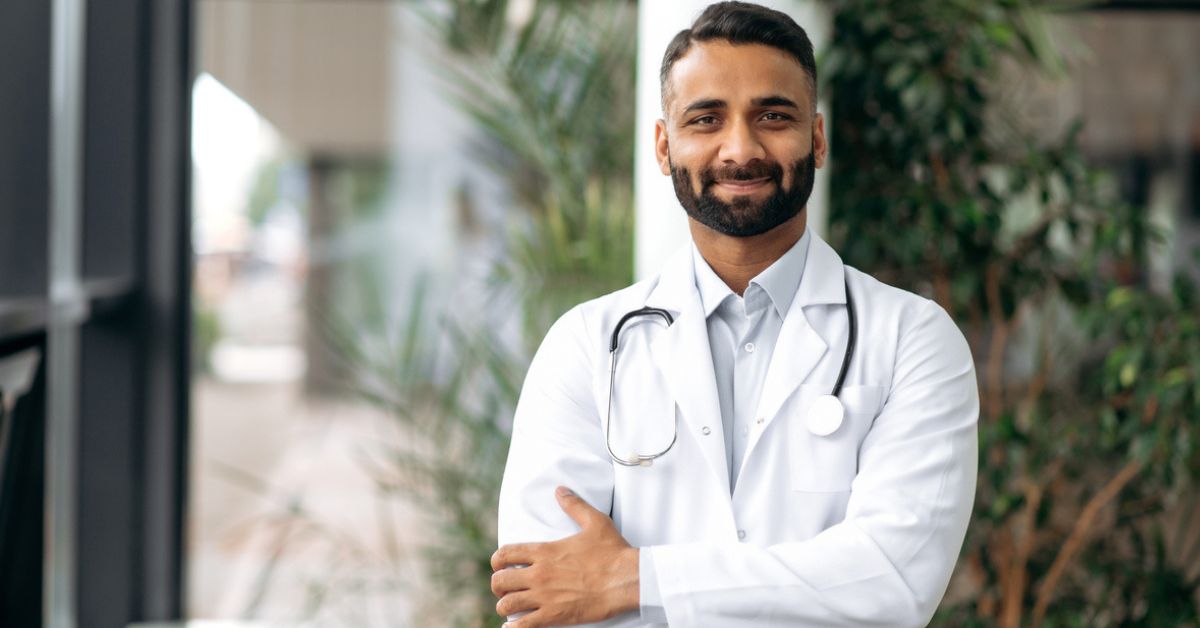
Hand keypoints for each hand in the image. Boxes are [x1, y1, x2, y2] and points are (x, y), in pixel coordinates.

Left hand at [490, 486, 639, 626]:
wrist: (627, 579)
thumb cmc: (613, 552)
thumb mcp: (594, 521)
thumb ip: (574, 505)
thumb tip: (560, 490)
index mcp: (545, 551)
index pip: (505, 554)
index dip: (496, 561)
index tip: (498, 565)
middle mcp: (540, 574)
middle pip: (500, 581)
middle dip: (498, 585)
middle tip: (504, 588)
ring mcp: (545, 596)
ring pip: (507, 605)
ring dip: (505, 606)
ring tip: (511, 607)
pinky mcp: (555, 616)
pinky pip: (523, 626)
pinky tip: (513, 627)